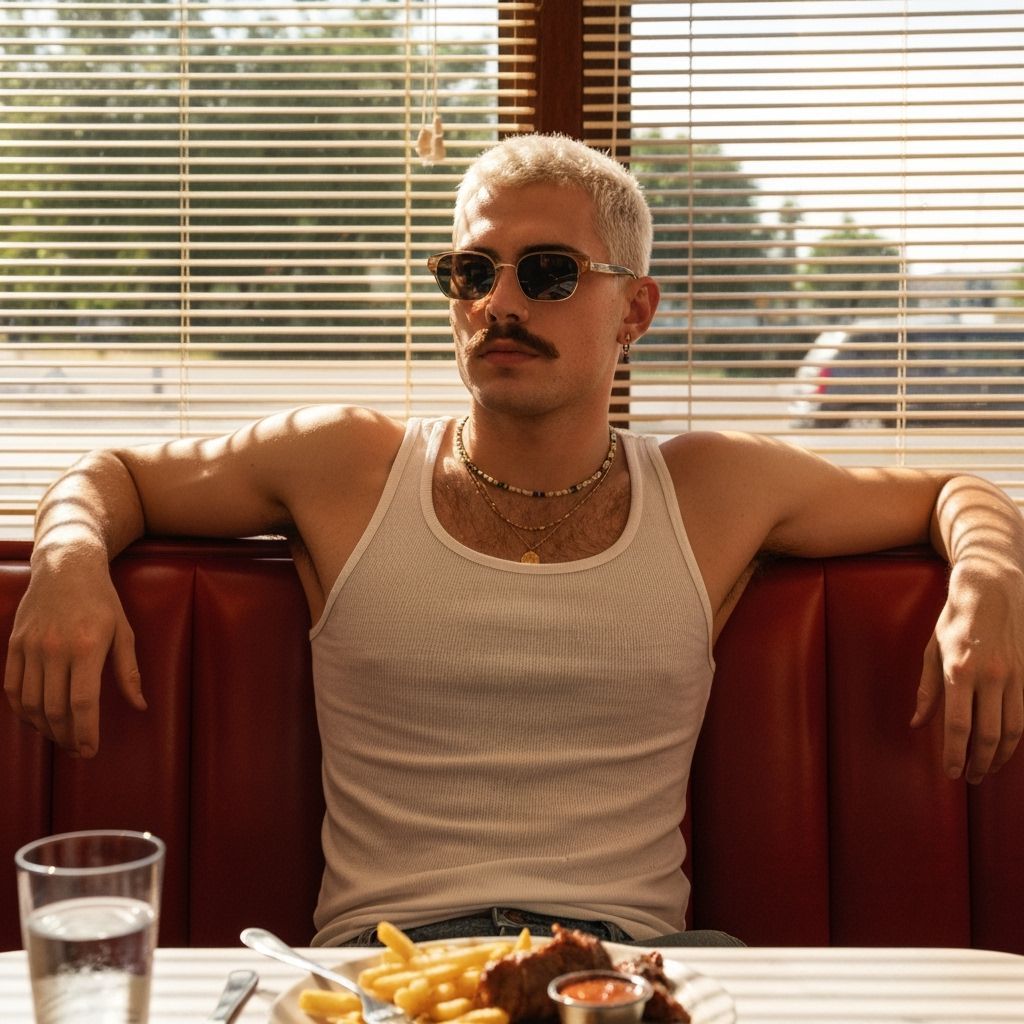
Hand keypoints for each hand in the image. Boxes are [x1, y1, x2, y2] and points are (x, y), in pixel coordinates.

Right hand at [4, 562, 144, 757]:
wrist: (66, 567)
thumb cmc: (102, 600)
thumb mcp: (124, 631)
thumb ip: (129, 672)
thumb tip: (140, 706)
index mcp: (87, 647)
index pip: (83, 702)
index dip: (86, 732)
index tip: (90, 751)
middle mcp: (55, 649)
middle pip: (55, 708)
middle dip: (67, 736)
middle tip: (77, 750)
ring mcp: (31, 647)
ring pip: (31, 703)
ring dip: (44, 728)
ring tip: (60, 738)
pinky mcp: (15, 644)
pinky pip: (12, 687)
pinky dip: (21, 710)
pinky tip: (35, 720)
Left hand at [912, 563, 1023, 783]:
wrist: (992, 591)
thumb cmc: (955, 620)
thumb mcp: (931, 651)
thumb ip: (927, 690)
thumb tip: (918, 724)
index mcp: (959, 670)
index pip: (958, 725)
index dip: (955, 753)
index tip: (951, 772)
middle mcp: (990, 676)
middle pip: (988, 733)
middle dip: (979, 762)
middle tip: (970, 778)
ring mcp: (1014, 676)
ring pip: (1012, 729)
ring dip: (1000, 755)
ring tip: (987, 769)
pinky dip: (1014, 736)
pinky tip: (1003, 747)